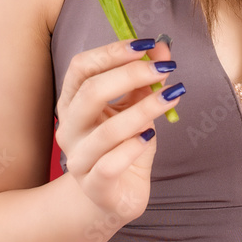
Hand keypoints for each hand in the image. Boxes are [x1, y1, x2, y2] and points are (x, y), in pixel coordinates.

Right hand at [55, 37, 183, 222]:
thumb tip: (163, 48)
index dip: (111, 52)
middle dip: (130, 74)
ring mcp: (79, 159)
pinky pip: (111, 164)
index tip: (145, 44)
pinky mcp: (95, 186)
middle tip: (165, 68)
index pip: (81, 67)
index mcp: (72, 102)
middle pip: (90, 92)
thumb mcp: (135, 107)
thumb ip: (146, 79)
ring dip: (144, 108)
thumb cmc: (122, 146)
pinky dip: (134, 147)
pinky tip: (151, 136)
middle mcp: (70, 128)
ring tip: (171, 96)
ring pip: (107, 130)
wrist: (114, 196)